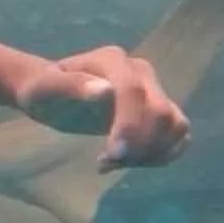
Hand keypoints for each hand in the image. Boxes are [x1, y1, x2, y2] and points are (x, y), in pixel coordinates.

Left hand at [14, 46, 190, 169]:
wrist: (54, 93)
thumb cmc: (44, 90)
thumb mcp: (46, 88)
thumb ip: (71, 86)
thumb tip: (104, 90)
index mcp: (112, 60)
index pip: (132, 91)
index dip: (128, 125)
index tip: (112, 154)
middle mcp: (140, 71)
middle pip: (160, 111)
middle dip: (140, 144)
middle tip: (108, 161)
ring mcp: (154, 90)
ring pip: (175, 124)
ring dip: (152, 152)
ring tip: (116, 162)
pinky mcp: (159, 110)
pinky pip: (178, 134)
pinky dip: (163, 154)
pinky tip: (133, 162)